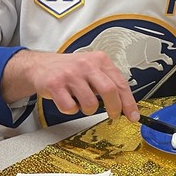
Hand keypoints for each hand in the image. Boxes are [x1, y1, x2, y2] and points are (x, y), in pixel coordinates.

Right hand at [1, 50, 139, 121]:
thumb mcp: (93, 69)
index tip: (133, 115)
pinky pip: (70, 107)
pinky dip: (71, 109)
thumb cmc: (72, 70)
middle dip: (114, 108)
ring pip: (90, 103)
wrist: (42, 65)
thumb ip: (109, 83)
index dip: (129, 102)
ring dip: (88, 109)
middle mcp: (86, 65)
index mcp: (100, 60)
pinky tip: (68, 100)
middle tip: (113, 115)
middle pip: (109, 91)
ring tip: (82, 102)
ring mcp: (70, 74)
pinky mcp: (55, 85)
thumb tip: (127, 105)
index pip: (120, 83)